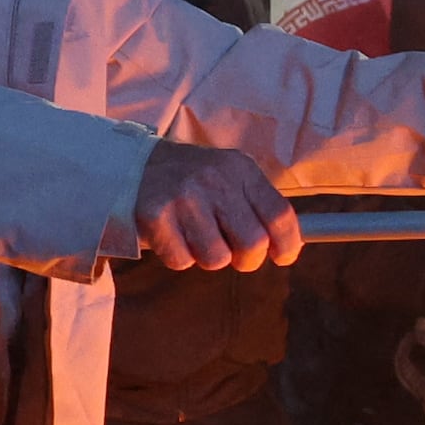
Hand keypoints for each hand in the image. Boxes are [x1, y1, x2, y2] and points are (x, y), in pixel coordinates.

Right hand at [132, 142, 298, 270]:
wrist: (135, 163)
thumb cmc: (194, 179)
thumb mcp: (231, 176)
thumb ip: (258, 207)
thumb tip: (288, 246)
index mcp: (240, 169)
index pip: (280, 215)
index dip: (288, 244)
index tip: (283, 256)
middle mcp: (214, 180)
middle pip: (252, 244)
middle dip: (246, 259)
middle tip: (233, 252)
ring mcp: (183, 197)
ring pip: (216, 258)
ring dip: (210, 257)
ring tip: (198, 236)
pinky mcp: (154, 216)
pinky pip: (182, 261)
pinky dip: (180, 257)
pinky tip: (174, 236)